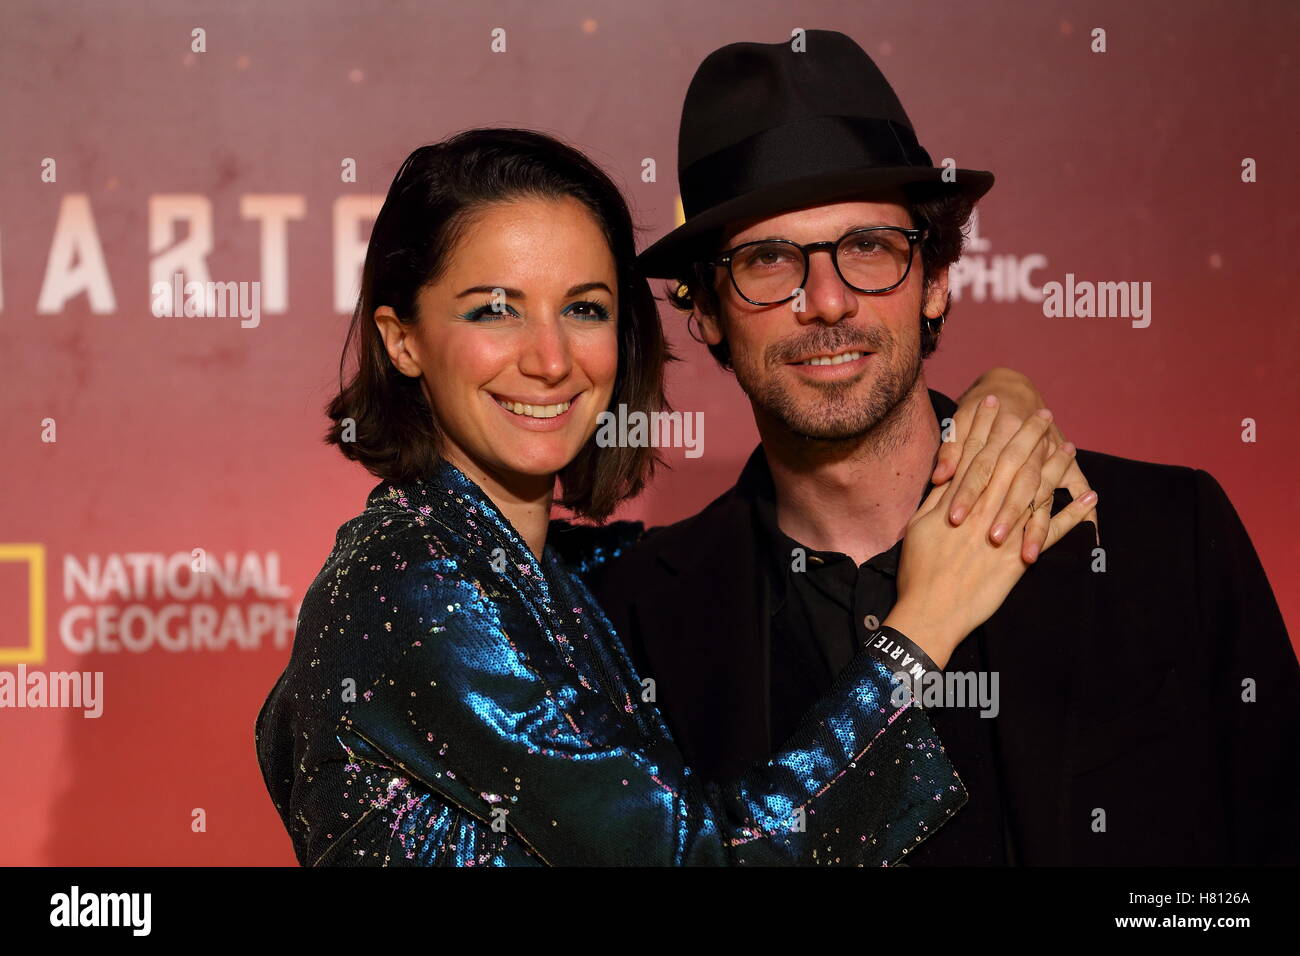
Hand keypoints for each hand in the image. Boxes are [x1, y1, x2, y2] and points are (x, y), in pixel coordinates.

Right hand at [887, 395, 1097, 667]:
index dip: (985, 426)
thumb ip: (938, 498)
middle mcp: (987, 509)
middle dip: (1028, 436)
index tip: (996, 403)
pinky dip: (1074, 515)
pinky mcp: (1021, 556)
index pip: (976, 454)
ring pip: (1037, 490)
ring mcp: (1007, 531)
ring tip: (1069, 446)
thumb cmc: (919, 570)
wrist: (932, 611)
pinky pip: (1054, 532)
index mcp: (960, 500)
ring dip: (1056, 467)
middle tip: (1043, 413)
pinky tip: (1089, 497)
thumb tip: (949, 472)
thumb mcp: (919, 526)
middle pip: (1012, 464)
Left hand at [933, 369, 1098, 557]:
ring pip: (1043, 494)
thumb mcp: (961, 419)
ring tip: (1028, 555)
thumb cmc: (979, 410)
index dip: (967, 493)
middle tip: (993, 541)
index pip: (980, 470)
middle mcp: (1027, 449)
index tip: (954, 518)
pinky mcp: (1066, 466)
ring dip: (1035, 526)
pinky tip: (1090, 538)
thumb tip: (940, 476)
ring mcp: (1049, 458)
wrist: (1011, 388)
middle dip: (1005, 515)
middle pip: (1016, 486)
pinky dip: (1085, 512)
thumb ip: (950, 450)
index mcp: (999, 436)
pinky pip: (1077, 491)